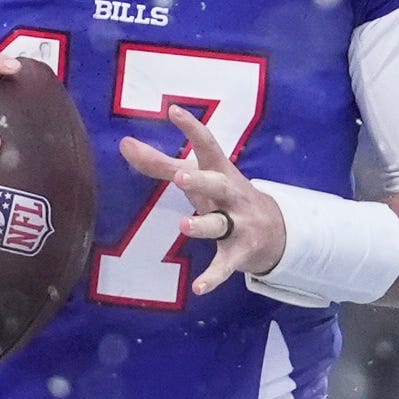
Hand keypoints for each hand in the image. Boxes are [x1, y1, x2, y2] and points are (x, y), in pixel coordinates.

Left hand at [119, 102, 283, 294]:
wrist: (275, 231)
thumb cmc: (224, 197)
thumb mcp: (198, 178)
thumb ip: (160, 163)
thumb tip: (124, 143)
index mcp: (221, 171)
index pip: (208, 144)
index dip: (192, 128)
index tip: (173, 110)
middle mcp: (232, 195)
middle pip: (218, 184)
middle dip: (201, 180)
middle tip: (180, 176)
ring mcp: (238, 224)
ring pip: (220, 224)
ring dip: (203, 224)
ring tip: (184, 226)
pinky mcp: (239, 252)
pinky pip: (225, 265)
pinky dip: (213, 277)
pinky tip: (199, 288)